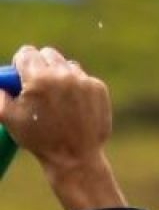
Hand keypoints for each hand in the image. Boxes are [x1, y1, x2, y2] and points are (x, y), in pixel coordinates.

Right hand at [0, 45, 121, 209]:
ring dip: (59, 75)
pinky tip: (73, 105)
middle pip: (48, 54)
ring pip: (67, 65)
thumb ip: (0, 94)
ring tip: (56, 97)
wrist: (74, 156)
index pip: (27, 53)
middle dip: (40, 65)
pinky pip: (84, 78)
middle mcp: (63, 75)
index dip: (21, 63)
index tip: (21, 73)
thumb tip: (2, 81)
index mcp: (38, 78)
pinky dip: (77, 86)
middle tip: (38, 84)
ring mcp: (83, 81)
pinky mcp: (99, 88)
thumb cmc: (38, 138)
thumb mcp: (8, 116)